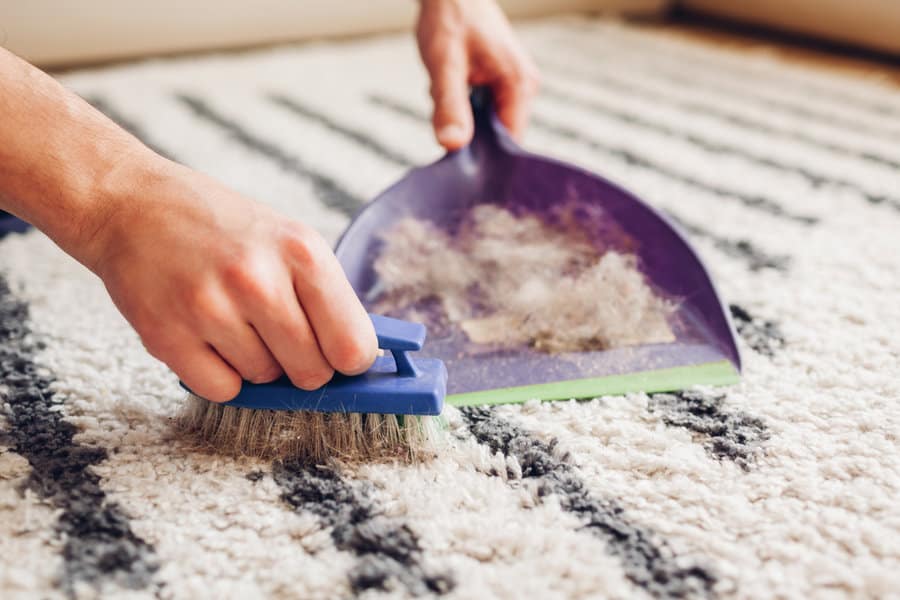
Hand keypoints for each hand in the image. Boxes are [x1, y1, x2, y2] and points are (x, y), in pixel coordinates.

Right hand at [89, 160, 376, 401]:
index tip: (340, 355)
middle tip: (281, 336)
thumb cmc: (222, 228)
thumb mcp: (288, 240)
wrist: (132, 205)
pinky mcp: (166, 336)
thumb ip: (325, 297)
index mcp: (301, 252)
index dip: (350, 360)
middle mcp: (258, 280)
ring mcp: (209, 309)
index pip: (353, 346)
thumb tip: (357, 362)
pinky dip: (220, 375)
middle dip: (303, 365)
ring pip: (265, 380)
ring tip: (233, 319)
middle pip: (312, 372)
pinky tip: (206, 337)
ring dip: (256, 363)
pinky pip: (222, 391)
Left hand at [416, 0, 539, 149]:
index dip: (485, 157)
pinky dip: (460, 102)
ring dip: (460, 114)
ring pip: (485, 122)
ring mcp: (513, 84)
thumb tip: (452, 146)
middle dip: (467, 129)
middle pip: (498, 135)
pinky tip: (448, 83)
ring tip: (445, 86)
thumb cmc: (450, 17)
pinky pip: (480, 108)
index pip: (511, 143)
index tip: (457, 158)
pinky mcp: (500, 81)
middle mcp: (524, 87)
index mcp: (519, 85)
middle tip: (442, 107)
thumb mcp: (444, 65)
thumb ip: (449, 106)